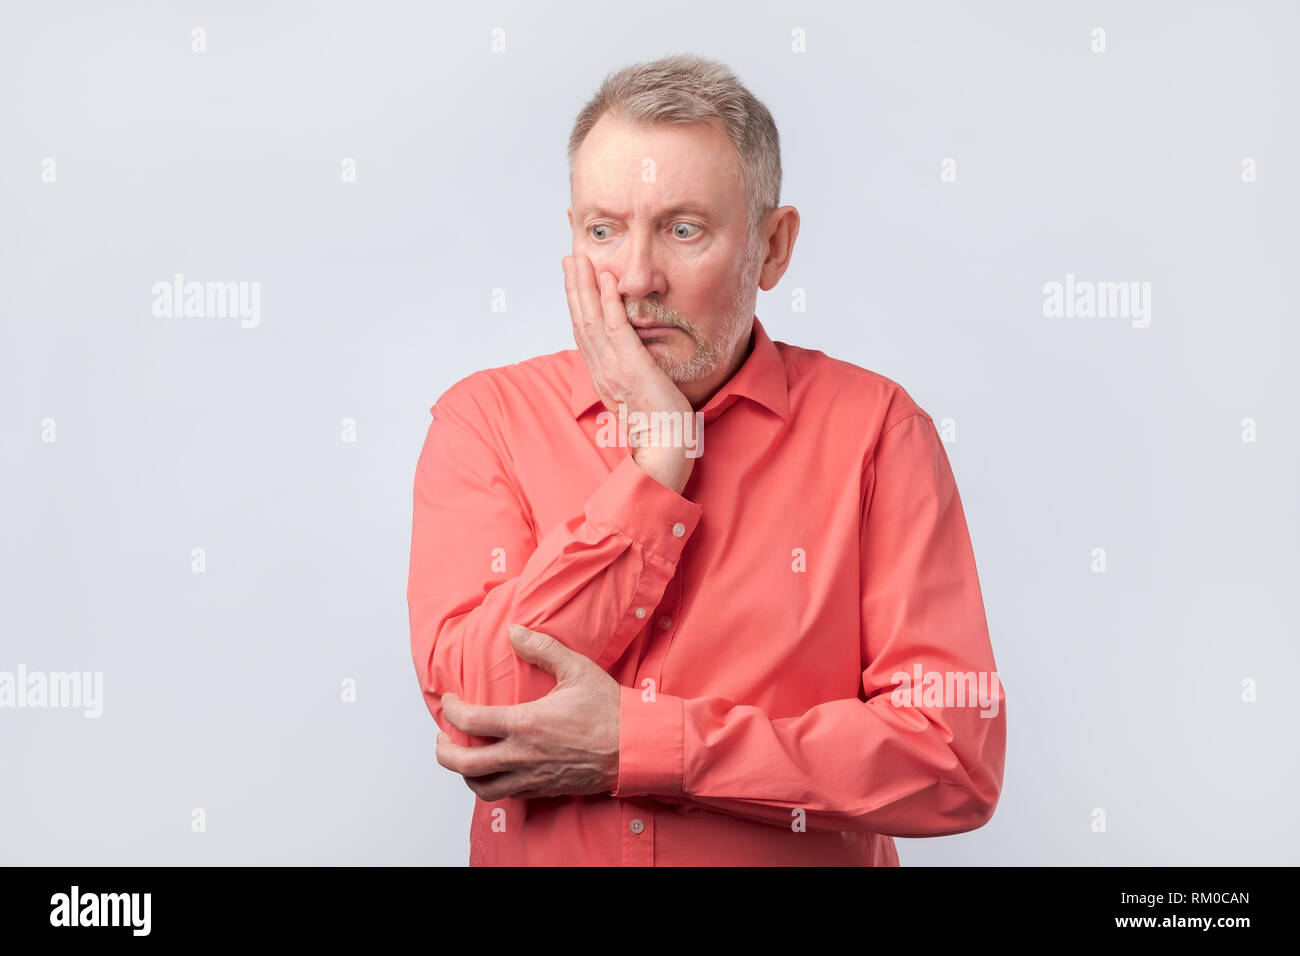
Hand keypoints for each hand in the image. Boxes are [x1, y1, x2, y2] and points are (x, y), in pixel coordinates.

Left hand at [435, 624, 620, 800]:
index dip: (451, 711)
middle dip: (444, 751)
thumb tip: (515, 631)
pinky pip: (507, 794)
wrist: (636, 747)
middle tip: (442, 737)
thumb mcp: (577, 669)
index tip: (450, 701)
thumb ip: (542, 649)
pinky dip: (492, 784)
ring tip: (463, 758)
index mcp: (526, 724)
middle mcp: (523, 756)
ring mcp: (533, 777)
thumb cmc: (609, 709)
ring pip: (483, 787)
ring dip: (465, 774)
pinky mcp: (545, 790)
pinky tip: (495, 770)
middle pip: (465, 764)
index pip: (470, 722)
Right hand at [563, 253, 694, 493]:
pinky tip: (608, 281)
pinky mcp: (631, 367)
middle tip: (569, 260)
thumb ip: (633, 373)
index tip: (575, 280)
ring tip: (580, 261)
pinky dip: (609, 302)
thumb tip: (636, 358)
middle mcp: (602, 371)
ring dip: (585, 287)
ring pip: (591, 321)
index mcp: (603, 377)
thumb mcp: (640, 393)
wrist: (667, 446)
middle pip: (581, 322)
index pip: (585, 334)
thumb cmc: (661, 424)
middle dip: (574, 288)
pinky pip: (616, 328)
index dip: (577, 305)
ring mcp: (614, 369)